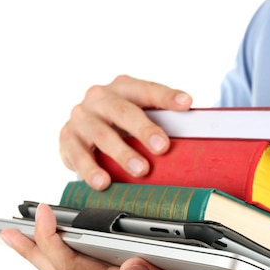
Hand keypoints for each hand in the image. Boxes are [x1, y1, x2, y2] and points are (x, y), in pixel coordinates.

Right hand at [59, 75, 191, 189]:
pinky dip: (90, 170)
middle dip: (144, 129)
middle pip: (122, 110)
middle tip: (162, 147)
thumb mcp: (140, 115)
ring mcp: (81, 117)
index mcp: (123, 87)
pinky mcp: (67, 139)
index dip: (166, 96)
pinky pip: (77, 155)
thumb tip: (202, 134)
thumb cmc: (120, 123)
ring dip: (122, 153)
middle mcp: (99, 98)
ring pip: (101, 134)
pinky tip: (103, 182)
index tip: (186, 103)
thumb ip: (163, 119)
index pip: (146, 89)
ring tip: (140, 170)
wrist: (82, 129)